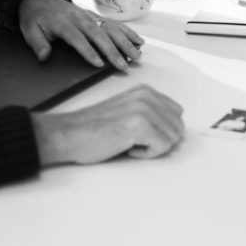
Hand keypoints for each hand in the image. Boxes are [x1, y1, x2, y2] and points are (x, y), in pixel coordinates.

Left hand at [18, 0, 143, 70]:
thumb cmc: (36, 17)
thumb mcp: (29, 30)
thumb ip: (37, 44)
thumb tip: (44, 56)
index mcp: (64, 23)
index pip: (78, 39)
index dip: (89, 51)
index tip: (98, 63)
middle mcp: (80, 19)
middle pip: (100, 35)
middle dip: (114, 50)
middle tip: (124, 64)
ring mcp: (90, 17)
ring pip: (111, 29)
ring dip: (125, 42)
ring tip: (136, 54)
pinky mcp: (96, 17)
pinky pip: (114, 24)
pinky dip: (127, 32)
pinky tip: (138, 40)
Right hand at [32, 85, 184, 164]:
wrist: (68, 134)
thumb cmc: (93, 128)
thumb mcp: (127, 110)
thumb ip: (150, 112)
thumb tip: (174, 128)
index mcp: (146, 91)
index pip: (177, 113)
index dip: (163, 130)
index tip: (142, 134)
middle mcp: (147, 96)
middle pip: (178, 126)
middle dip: (161, 139)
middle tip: (135, 141)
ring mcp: (144, 109)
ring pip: (172, 137)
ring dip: (153, 147)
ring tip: (129, 143)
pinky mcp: (139, 125)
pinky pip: (162, 146)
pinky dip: (147, 154)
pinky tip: (128, 148)